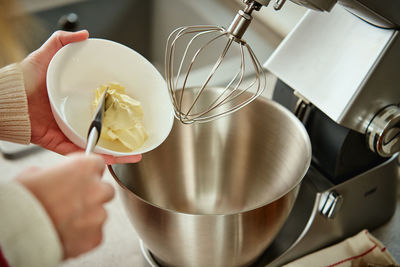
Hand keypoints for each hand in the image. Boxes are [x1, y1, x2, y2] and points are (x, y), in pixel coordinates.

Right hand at [16, 153, 113, 258]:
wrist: (19, 232)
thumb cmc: (23, 202)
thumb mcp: (35, 174)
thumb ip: (57, 173)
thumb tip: (58, 178)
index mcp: (84, 168)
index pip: (97, 164)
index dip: (87, 172)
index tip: (81, 177)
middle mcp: (96, 190)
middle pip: (105, 190)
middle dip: (93, 195)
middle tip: (74, 202)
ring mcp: (98, 214)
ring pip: (100, 213)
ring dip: (88, 216)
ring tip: (66, 221)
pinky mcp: (95, 236)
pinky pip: (95, 233)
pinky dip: (84, 234)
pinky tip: (67, 233)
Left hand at [20, 30, 141, 164]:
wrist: (7, 99)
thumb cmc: (23, 79)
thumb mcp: (44, 56)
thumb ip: (62, 42)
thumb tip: (84, 34)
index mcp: (75, 101)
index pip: (101, 108)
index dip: (118, 111)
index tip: (133, 113)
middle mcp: (74, 118)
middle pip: (104, 130)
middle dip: (122, 138)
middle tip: (138, 141)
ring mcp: (68, 132)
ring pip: (96, 146)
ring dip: (115, 153)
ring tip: (133, 155)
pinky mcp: (60, 144)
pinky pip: (80, 153)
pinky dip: (96, 159)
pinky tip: (112, 161)